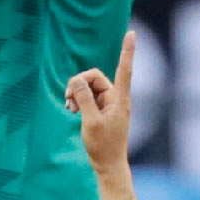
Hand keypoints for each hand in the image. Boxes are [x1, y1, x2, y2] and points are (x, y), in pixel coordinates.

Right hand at [65, 31, 134, 173]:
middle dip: (79, 83)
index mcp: (119, 99)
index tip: (132, 34)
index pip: (124, 69)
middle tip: (67, 97)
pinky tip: (71, 110)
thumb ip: (84, 98)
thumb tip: (76, 80)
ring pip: (89, 87)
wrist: (108, 166)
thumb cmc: (103, 146)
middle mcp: (116, 98)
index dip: (127, 51)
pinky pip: (87, 97)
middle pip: (95, 77)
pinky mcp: (101, 111)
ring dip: (76, 93)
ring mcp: (109, 104)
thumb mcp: (90, 121)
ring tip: (68, 107)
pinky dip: (78, 101)